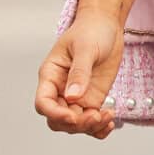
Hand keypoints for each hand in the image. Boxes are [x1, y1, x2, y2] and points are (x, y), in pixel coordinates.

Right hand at [35, 9, 125, 139]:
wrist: (106, 26)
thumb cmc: (91, 30)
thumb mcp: (85, 48)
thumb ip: (79, 72)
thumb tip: (73, 97)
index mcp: (51, 75)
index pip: (43, 103)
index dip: (55, 114)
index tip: (73, 116)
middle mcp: (60, 90)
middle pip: (57, 120)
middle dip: (76, 124)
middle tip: (96, 116)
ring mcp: (76, 97)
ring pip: (75, 125)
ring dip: (90, 127)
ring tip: (108, 116)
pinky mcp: (91, 100)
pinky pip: (90, 122)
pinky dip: (99, 128)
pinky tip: (110, 121)